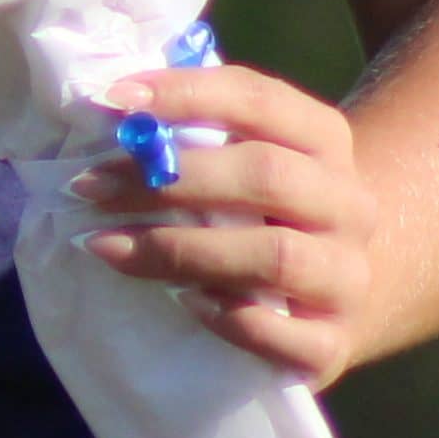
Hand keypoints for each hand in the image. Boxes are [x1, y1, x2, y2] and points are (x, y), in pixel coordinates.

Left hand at [69, 60, 386, 385]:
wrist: (337, 291)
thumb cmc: (269, 213)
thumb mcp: (251, 160)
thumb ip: (198, 137)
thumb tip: (115, 115)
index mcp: (326, 141)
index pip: (260, 100)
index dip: (187, 93)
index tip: (115, 99)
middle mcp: (349, 204)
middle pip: (265, 176)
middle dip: (169, 179)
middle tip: (89, 187)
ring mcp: (348, 277)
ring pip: (274, 257)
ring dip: (179, 249)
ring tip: (107, 246)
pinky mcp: (334, 344)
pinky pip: (284, 335)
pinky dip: (228, 318)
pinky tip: (182, 301)